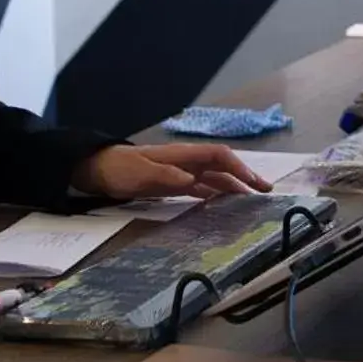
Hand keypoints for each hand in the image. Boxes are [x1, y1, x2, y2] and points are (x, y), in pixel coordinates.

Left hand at [72, 143, 273, 200]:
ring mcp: (180, 173)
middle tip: (265, 193)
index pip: (219, 157)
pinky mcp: (172, 184)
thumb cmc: (118, 169)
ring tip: (251, 201)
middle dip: (244, 177)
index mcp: (182, 156)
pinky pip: (201, 188)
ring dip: (233, 187)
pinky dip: (216, 195)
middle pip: (222, 167)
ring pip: (214, 178)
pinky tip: (223, 205)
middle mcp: (185, 162)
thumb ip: (165, 176)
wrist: (97, 169)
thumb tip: (192, 181)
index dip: (239, 168)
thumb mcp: (139, 173)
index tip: (255, 184)